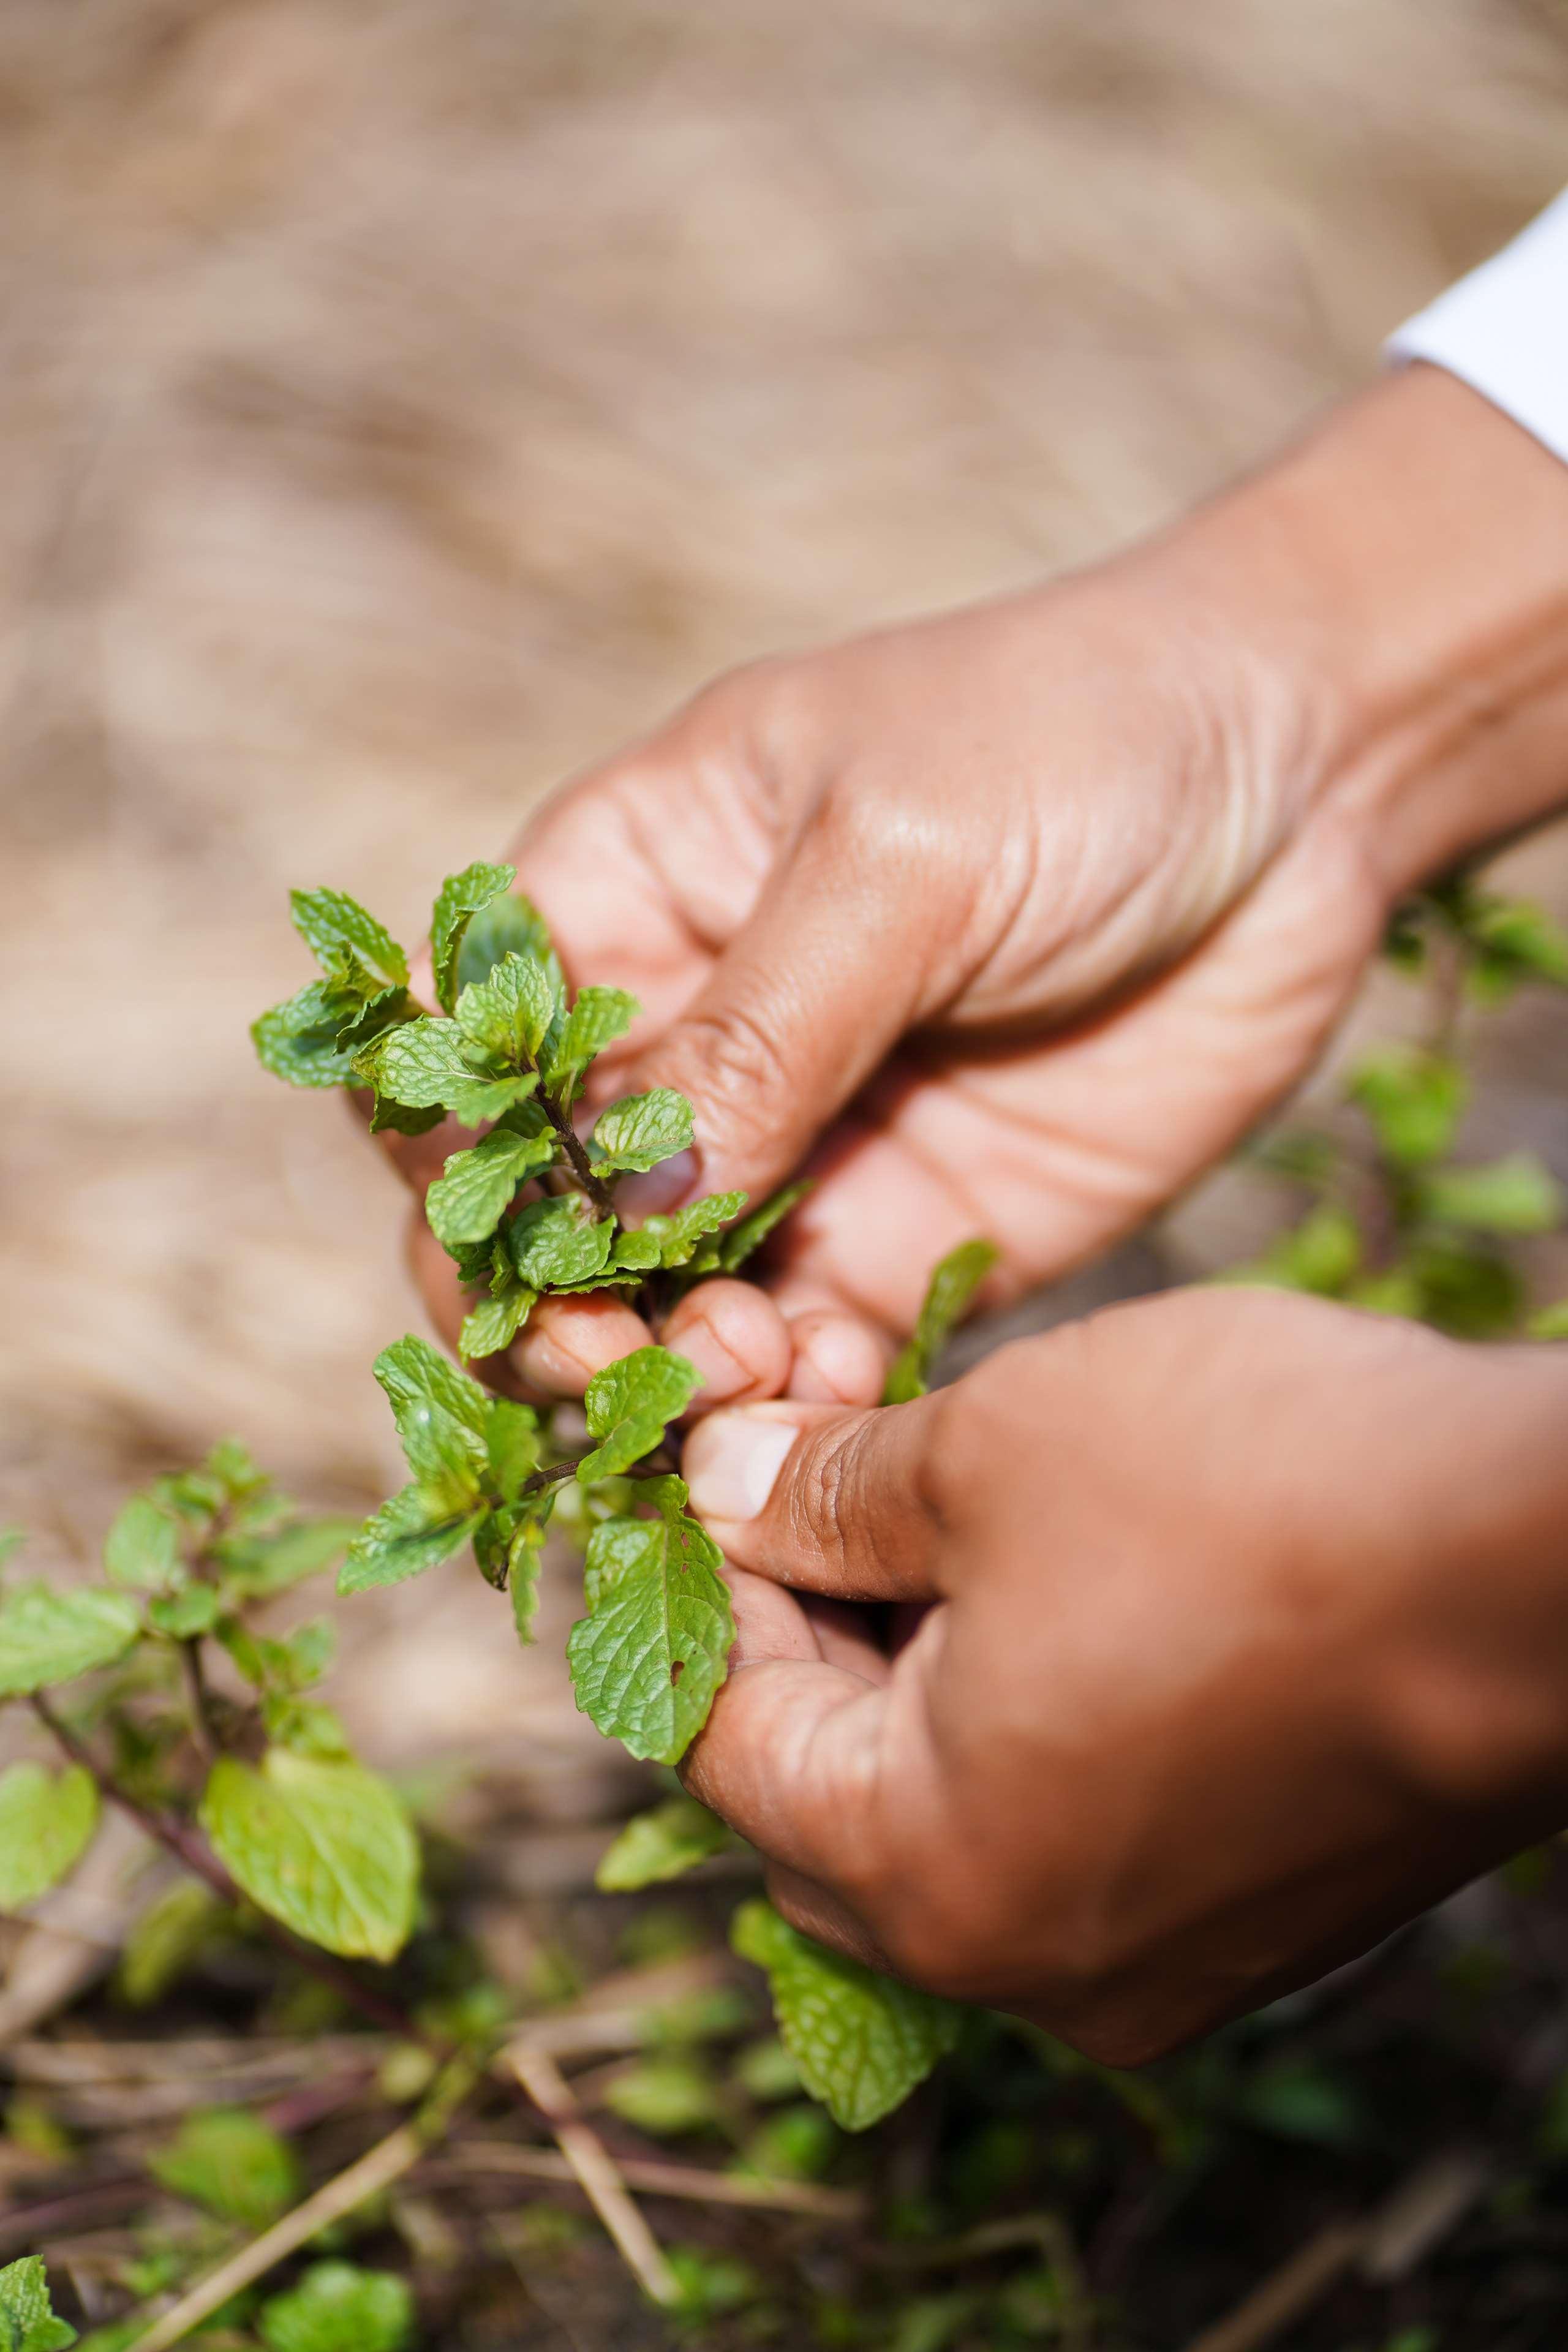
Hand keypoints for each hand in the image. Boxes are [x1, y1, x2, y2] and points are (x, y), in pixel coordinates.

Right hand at [381, 364, 1567, 1408]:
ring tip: (752, 1372)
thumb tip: (617, 1210)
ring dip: (672, 1373)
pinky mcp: (911, 1240)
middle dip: (555, 1306)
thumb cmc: (1075, 738)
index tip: (533, 1236)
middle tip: (640, 1354)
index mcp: (622, 900)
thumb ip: (755, 1033)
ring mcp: (796, 1154)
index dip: (458, 1164)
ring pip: (660, 1314)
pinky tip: (835, 1395)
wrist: (1306, 779)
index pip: (460, 1058)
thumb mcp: (898, 853)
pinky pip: (808, 1357)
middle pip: (541, 1217)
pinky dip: (798, 1401)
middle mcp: (685, 1044)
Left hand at [679, 1288, 1567, 2061]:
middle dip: (812, 1633)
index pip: (728, 1740)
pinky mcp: (1256, 1919)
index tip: (729, 1467)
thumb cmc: (1257, 1495)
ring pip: (956, 1819)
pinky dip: (1031, 1721)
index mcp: (929, 1878)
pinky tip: (1063, 1588)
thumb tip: (720, 1494)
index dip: (711, 1583)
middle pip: (829, 1802)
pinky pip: (1075, 1836)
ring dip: (919, 1672)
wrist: (1550, 1565)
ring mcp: (1156, 1962)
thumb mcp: (987, 1450)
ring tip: (944, 1512)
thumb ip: (820, 1495)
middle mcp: (1031, 1967)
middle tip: (828, 1483)